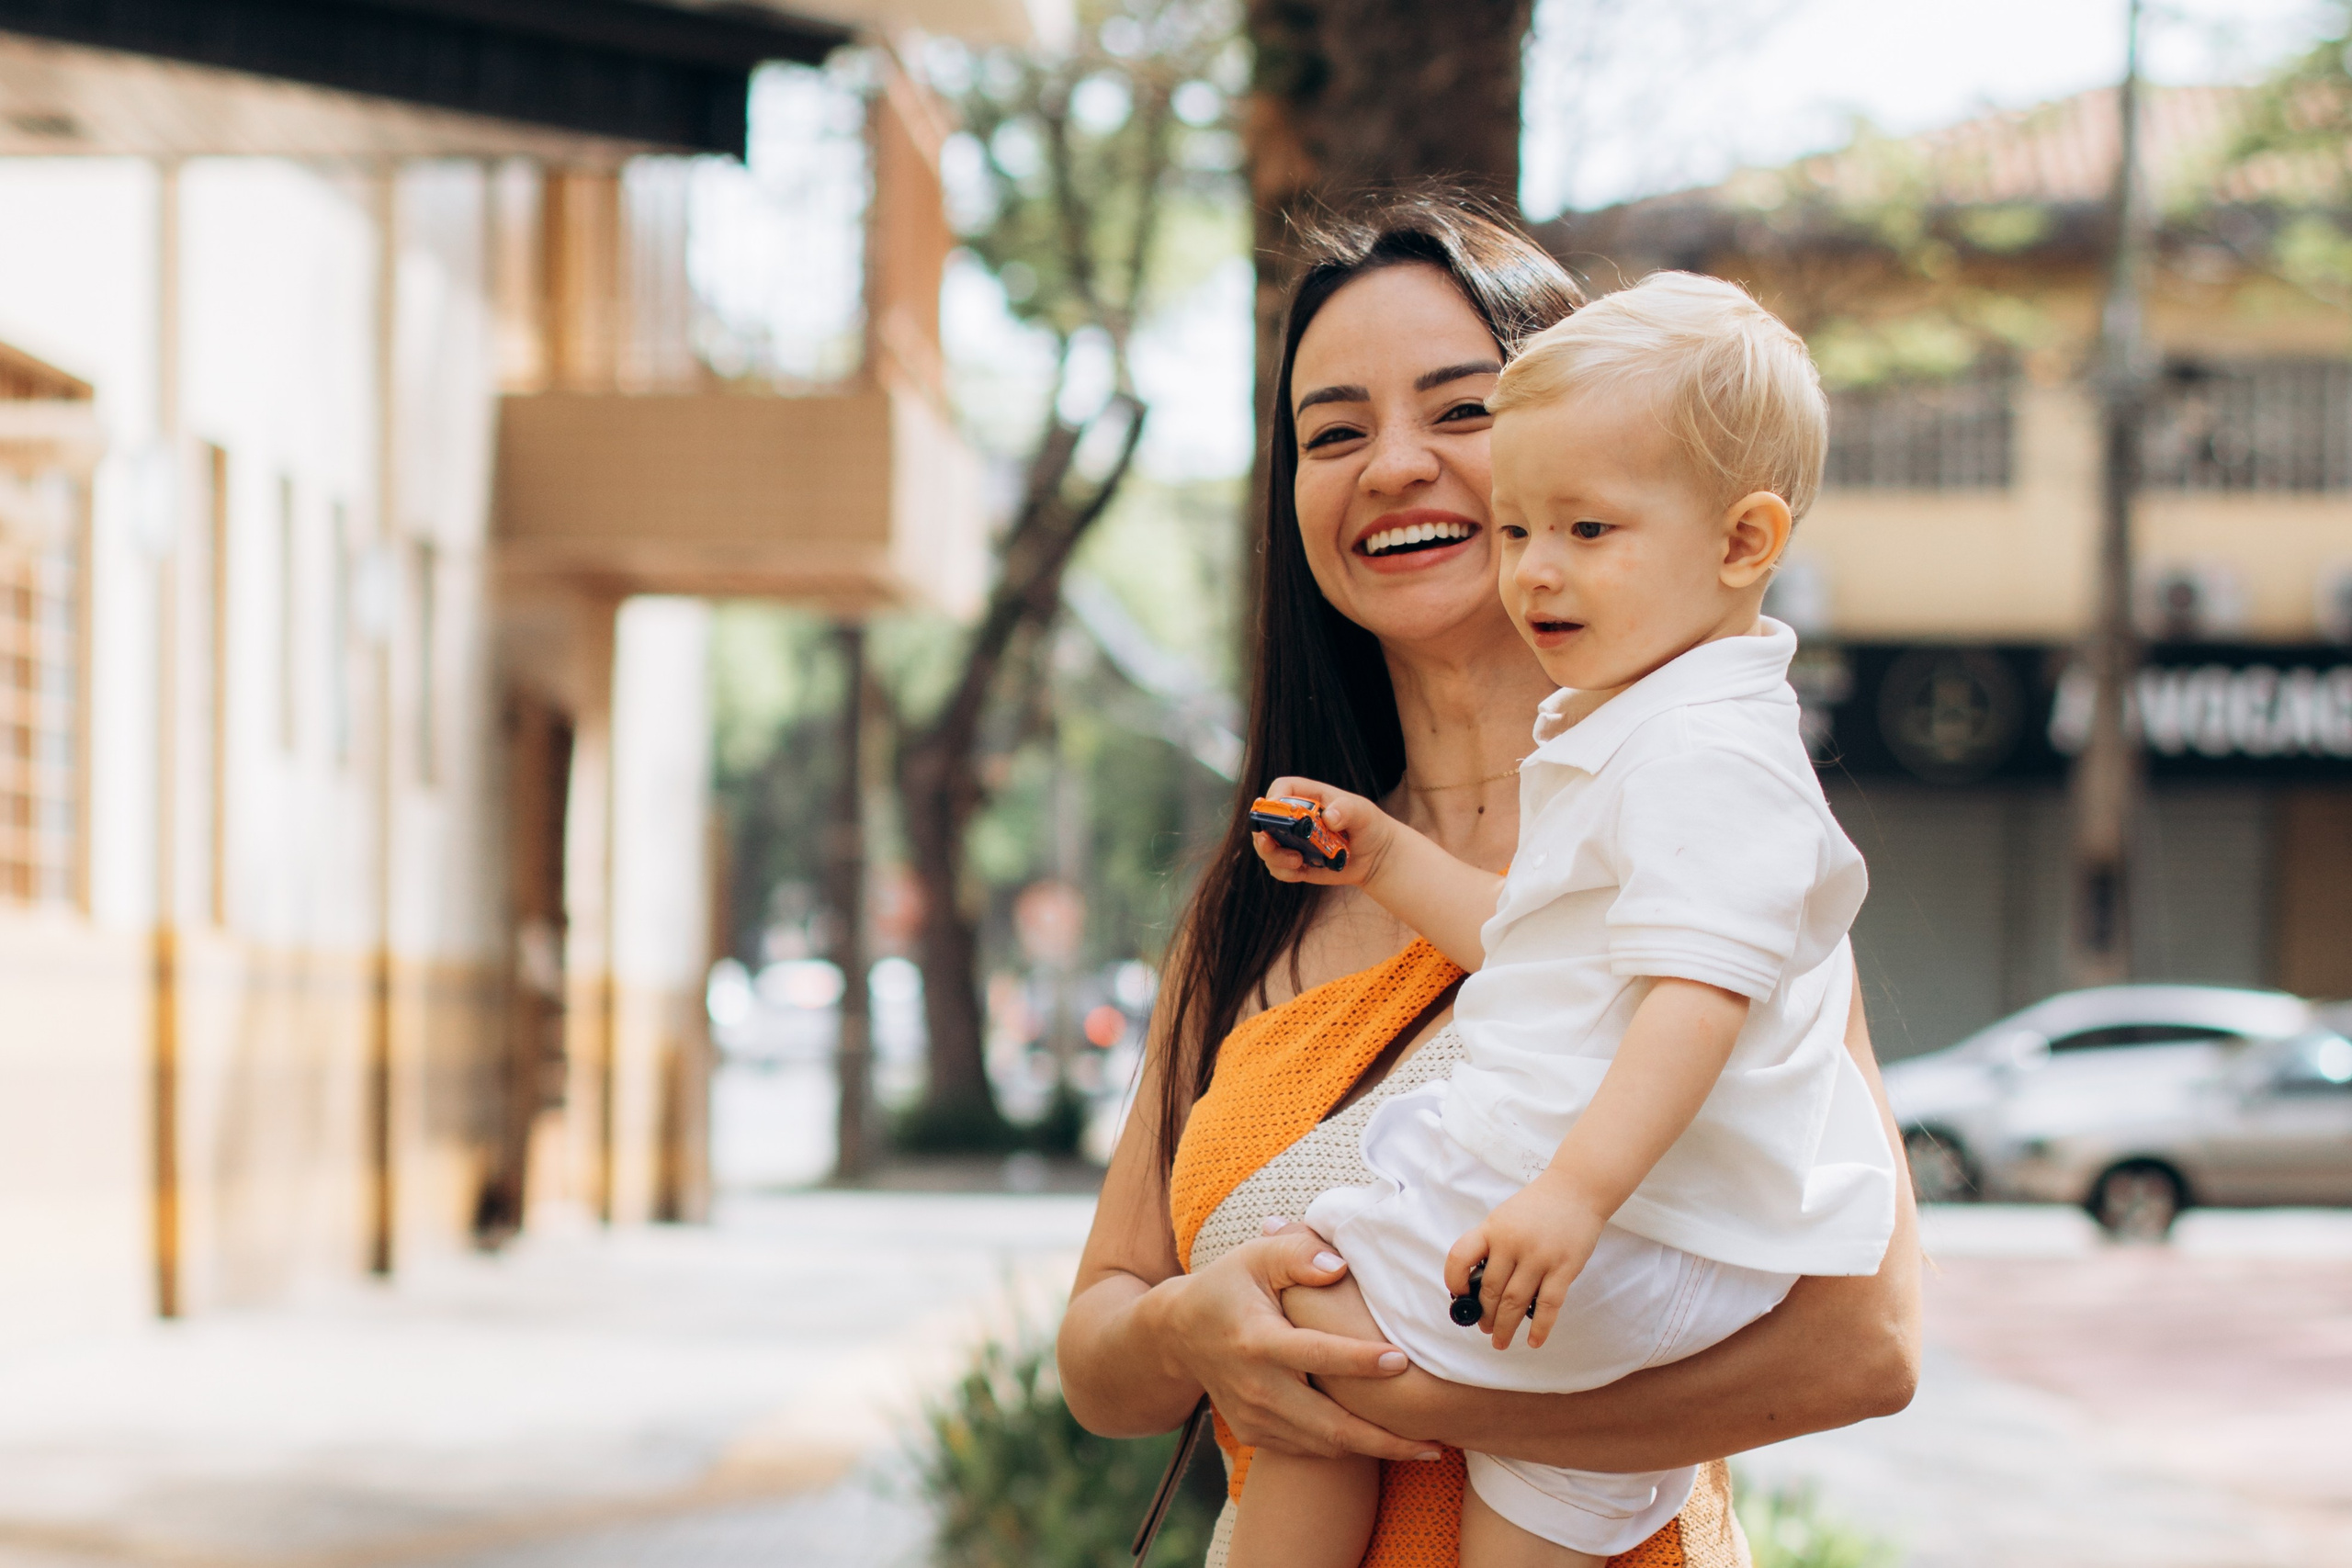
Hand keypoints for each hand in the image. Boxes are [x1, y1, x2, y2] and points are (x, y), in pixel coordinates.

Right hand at [1153, 1222, 1434, 1460]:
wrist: (1179, 1334)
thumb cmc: (1229, 1286)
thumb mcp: (1255, 1256)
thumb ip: (1298, 1253)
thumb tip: (1340, 1267)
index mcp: (1256, 1341)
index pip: (1315, 1355)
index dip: (1359, 1359)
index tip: (1402, 1360)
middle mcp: (1255, 1388)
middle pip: (1329, 1425)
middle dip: (1385, 1439)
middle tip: (1436, 1443)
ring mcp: (1254, 1417)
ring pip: (1324, 1447)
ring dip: (1375, 1451)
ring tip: (1424, 1450)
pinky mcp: (1255, 1434)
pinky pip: (1309, 1450)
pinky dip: (1347, 1450)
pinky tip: (1384, 1444)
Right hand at [1250, 777, 1392, 888]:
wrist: (1376, 855)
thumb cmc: (1368, 824)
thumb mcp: (1362, 812)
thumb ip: (1347, 809)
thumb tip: (1329, 818)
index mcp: (1308, 797)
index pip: (1281, 789)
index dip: (1273, 799)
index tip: (1275, 813)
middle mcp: (1294, 818)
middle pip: (1264, 820)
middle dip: (1262, 833)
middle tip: (1268, 843)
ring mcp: (1293, 841)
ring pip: (1267, 847)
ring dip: (1274, 856)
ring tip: (1297, 861)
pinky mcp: (1296, 863)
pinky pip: (1279, 869)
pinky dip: (1284, 872)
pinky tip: (1300, 871)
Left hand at [1444, 1177, 1606, 1351]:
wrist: (1577, 1189)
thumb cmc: (1537, 1207)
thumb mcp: (1504, 1217)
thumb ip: (1491, 1245)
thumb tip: (1477, 1285)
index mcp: (1492, 1228)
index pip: (1460, 1256)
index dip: (1454, 1280)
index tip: (1459, 1295)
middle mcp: (1512, 1243)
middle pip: (1490, 1289)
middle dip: (1485, 1315)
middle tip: (1485, 1328)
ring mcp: (1539, 1256)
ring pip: (1515, 1302)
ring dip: (1506, 1326)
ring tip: (1501, 1340)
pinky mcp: (1564, 1268)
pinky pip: (1548, 1305)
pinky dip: (1540, 1328)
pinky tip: (1534, 1341)